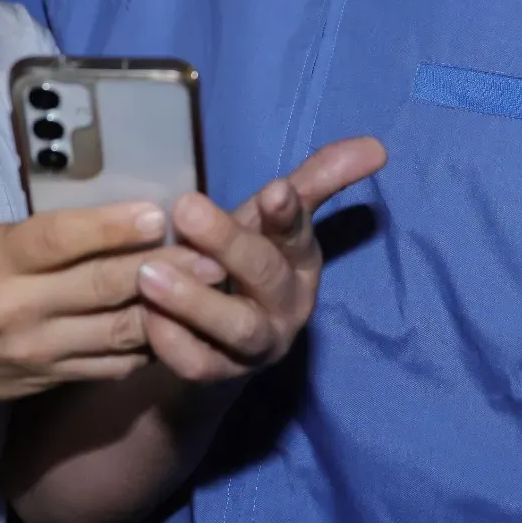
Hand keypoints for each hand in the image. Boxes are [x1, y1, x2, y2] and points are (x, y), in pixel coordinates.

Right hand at [0, 131, 223, 416]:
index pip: (57, 242)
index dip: (107, 228)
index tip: (153, 212)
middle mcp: (23, 311)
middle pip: (101, 287)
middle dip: (159, 267)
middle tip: (210, 247)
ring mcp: (44, 350)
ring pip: (117, 329)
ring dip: (168, 307)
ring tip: (212, 280)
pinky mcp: (58, 376)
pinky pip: (114, 364)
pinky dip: (152, 346)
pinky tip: (185, 321)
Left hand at [136, 137, 386, 382]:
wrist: (217, 339)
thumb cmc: (246, 259)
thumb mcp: (272, 218)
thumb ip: (316, 178)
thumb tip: (376, 146)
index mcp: (301, 259)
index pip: (298, 231)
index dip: (288, 213)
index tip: (273, 191)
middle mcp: (288, 304)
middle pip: (265, 274)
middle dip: (228, 241)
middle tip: (185, 208)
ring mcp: (257, 346)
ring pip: (235, 326)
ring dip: (192, 299)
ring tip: (148, 272)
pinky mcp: (221, 376)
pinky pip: (198, 364)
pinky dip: (170, 340)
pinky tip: (144, 313)